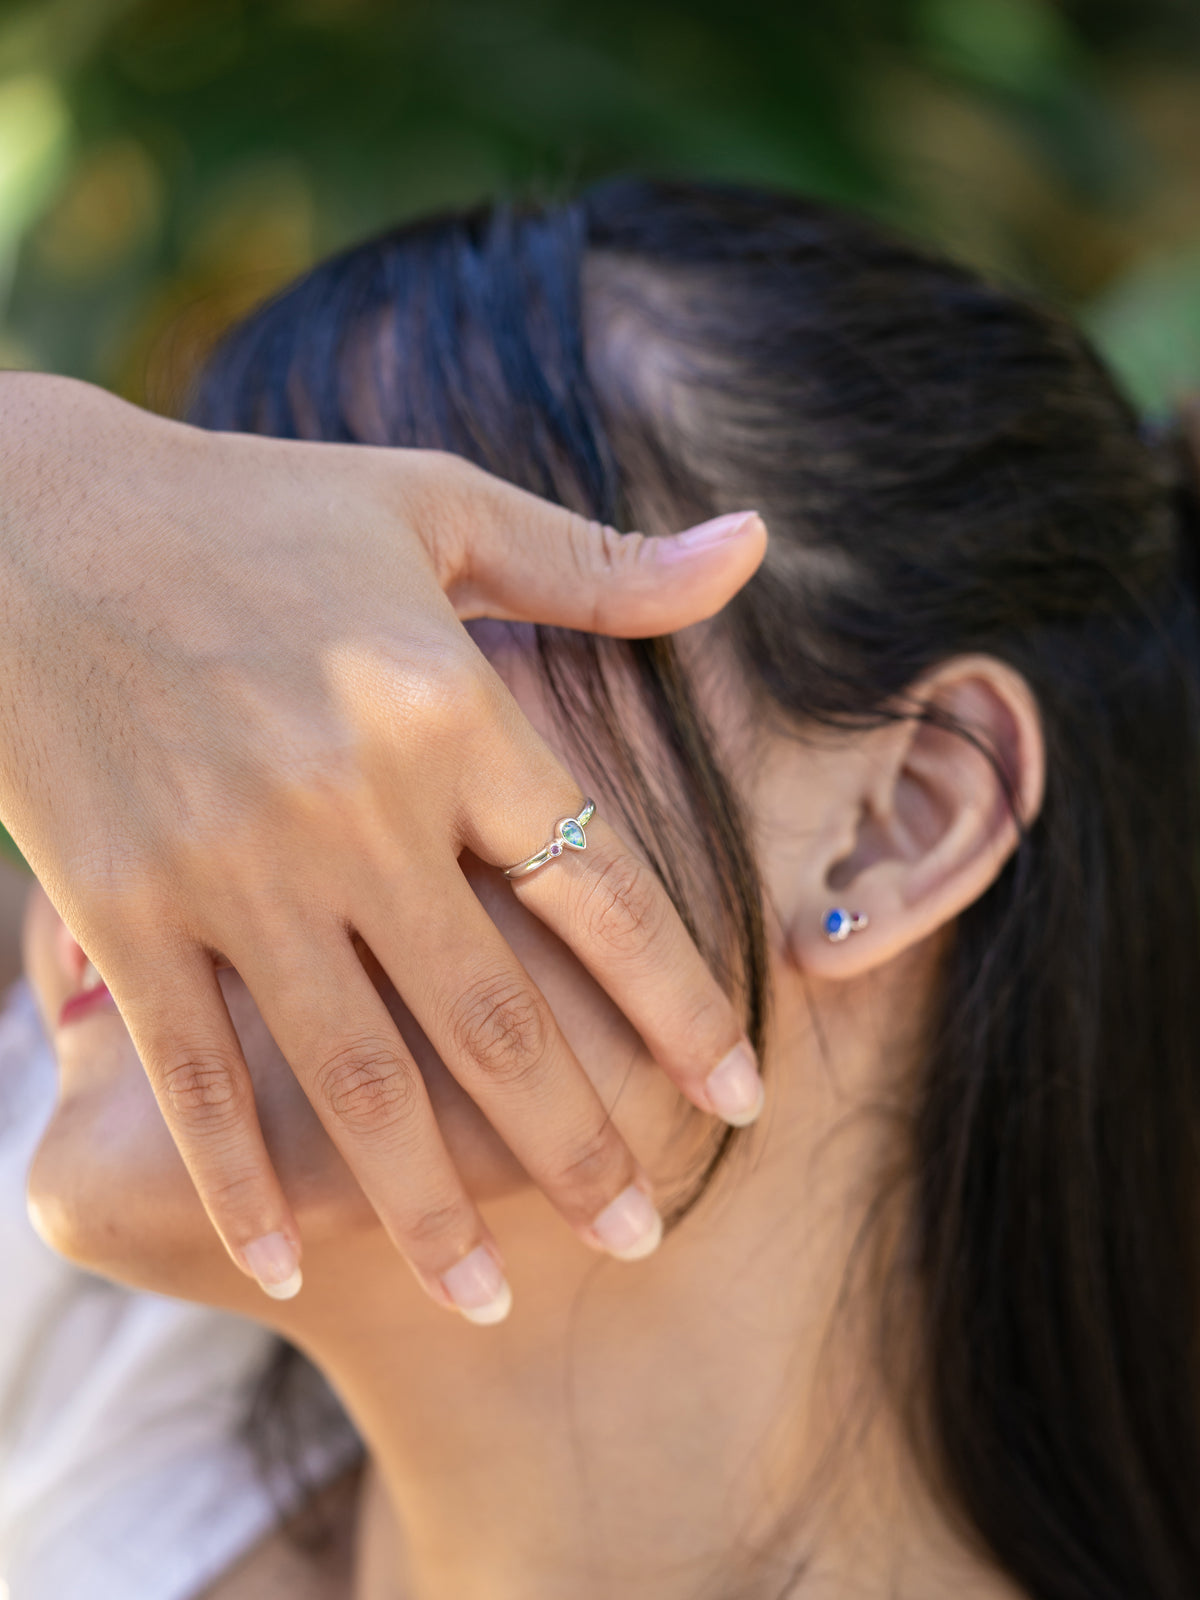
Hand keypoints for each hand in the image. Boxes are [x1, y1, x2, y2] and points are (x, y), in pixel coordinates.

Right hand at [0, 373, 766, 1319]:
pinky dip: (240, 1178)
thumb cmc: (252, 508)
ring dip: (428, 1206)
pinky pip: (195, 1072)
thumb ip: (596, 564)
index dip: (679, 1002)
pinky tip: (287, 1261)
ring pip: (355, 1078)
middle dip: (578, 1142)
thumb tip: (754, 544)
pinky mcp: (124, 908)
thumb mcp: (435, 505)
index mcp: (446, 710)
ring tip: (494, 1301)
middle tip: (645, 1234)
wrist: (23, 520)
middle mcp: (353, 807)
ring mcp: (231, 870)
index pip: (599, 887)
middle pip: (494, 1016)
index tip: (738, 1094)